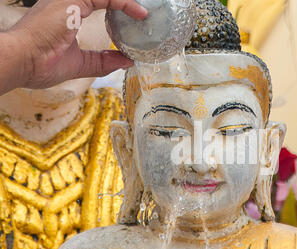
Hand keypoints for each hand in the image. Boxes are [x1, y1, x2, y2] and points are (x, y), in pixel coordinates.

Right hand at [3, 0, 146, 91]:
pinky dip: (125, 3)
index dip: (119, 8)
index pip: (98, 3)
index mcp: (66, 13)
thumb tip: (126, 61)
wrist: (22, 61)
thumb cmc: (41, 63)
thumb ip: (103, 60)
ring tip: (143, 11)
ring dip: (125, 2)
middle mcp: (67, 1)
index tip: (138, 19)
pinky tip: (139, 13)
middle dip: (122, 3)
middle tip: (142, 12)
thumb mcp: (81, 63)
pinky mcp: (72, 0)